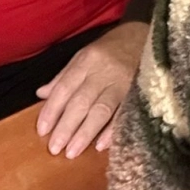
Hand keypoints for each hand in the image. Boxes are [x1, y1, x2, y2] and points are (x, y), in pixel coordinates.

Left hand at [35, 21, 147, 157]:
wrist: (147, 36)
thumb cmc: (112, 48)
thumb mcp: (85, 55)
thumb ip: (64, 76)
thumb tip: (42, 94)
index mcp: (87, 61)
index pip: (65, 88)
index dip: (52, 110)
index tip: (42, 131)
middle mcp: (103, 71)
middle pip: (81, 102)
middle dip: (66, 127)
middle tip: (55, 149)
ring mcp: (123, 83)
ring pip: (101, 110)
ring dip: (85, 133)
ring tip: (72, 152)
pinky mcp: (139, 93)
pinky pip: (124, 114)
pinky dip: (112, 130)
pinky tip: (100, 146)